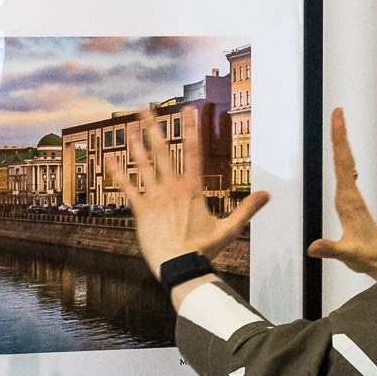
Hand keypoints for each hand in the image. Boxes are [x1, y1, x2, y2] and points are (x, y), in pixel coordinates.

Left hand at [106, 106, 267, 272]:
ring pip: (143, 165)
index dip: (192, 129)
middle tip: (146, 108)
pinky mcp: (141, 211)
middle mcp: (172, 188)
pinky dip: (118, 173)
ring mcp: (155, 198)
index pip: (194, 152)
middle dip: (154, 128)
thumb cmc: (203, 250)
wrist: (180, 267)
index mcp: (193, 189)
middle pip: (163, 151)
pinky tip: (109, 160)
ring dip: (135, 145)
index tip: (189, 110)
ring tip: (129, 126)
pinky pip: (127, 188)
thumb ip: (247, 209)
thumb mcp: (230, 229)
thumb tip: (267, 195)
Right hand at [307, 108, 376, 279]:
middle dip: (340, 135)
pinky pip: (345, 173)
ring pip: (346, 163)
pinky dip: (342, 158)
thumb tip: (313, 247)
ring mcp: (352, 197)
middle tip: (337, 112)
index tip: (338, 121)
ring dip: (341, 143)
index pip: (343, 166)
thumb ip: (331, 249)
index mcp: (349, 201)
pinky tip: (340, 153)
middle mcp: (351, 194)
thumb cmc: (367, 256)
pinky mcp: (351, 201)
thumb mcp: (349, 255)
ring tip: (337, 124)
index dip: (340, 142)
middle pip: (345, 159)